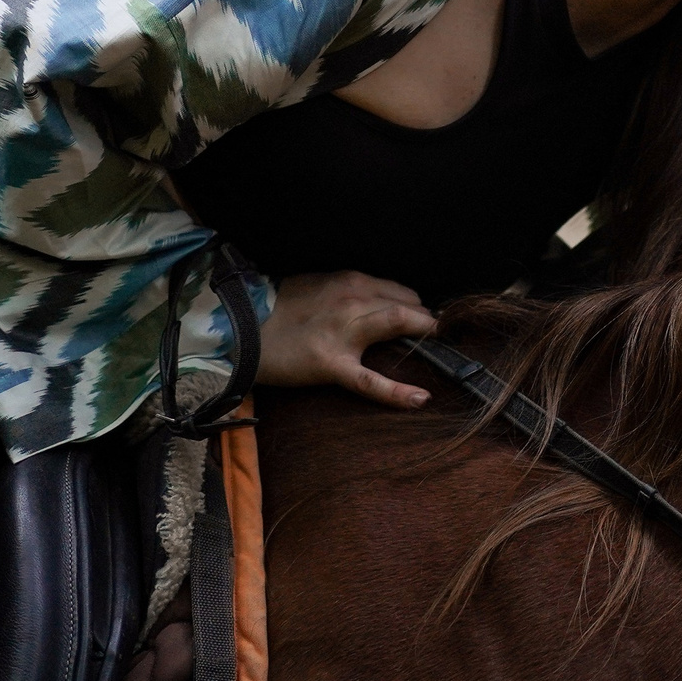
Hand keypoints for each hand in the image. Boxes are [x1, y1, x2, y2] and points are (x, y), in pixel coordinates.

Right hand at [256, 271, 437, 406]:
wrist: (242, 328)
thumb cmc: (278, 308)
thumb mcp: (318, 285)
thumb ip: (350, 292)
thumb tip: (377, 303)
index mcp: (351, 281)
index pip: (400, 291)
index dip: (415, 307)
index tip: (422, 319)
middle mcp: (353, 299)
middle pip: (406, 304)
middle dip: (425, 320)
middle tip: (434, 337)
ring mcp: (345, 331)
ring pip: (397, 323)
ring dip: (423, 333)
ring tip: (439, 350)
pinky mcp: (332, 364)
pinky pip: (371, 381)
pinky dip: (398, 391)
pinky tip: (421, 399)